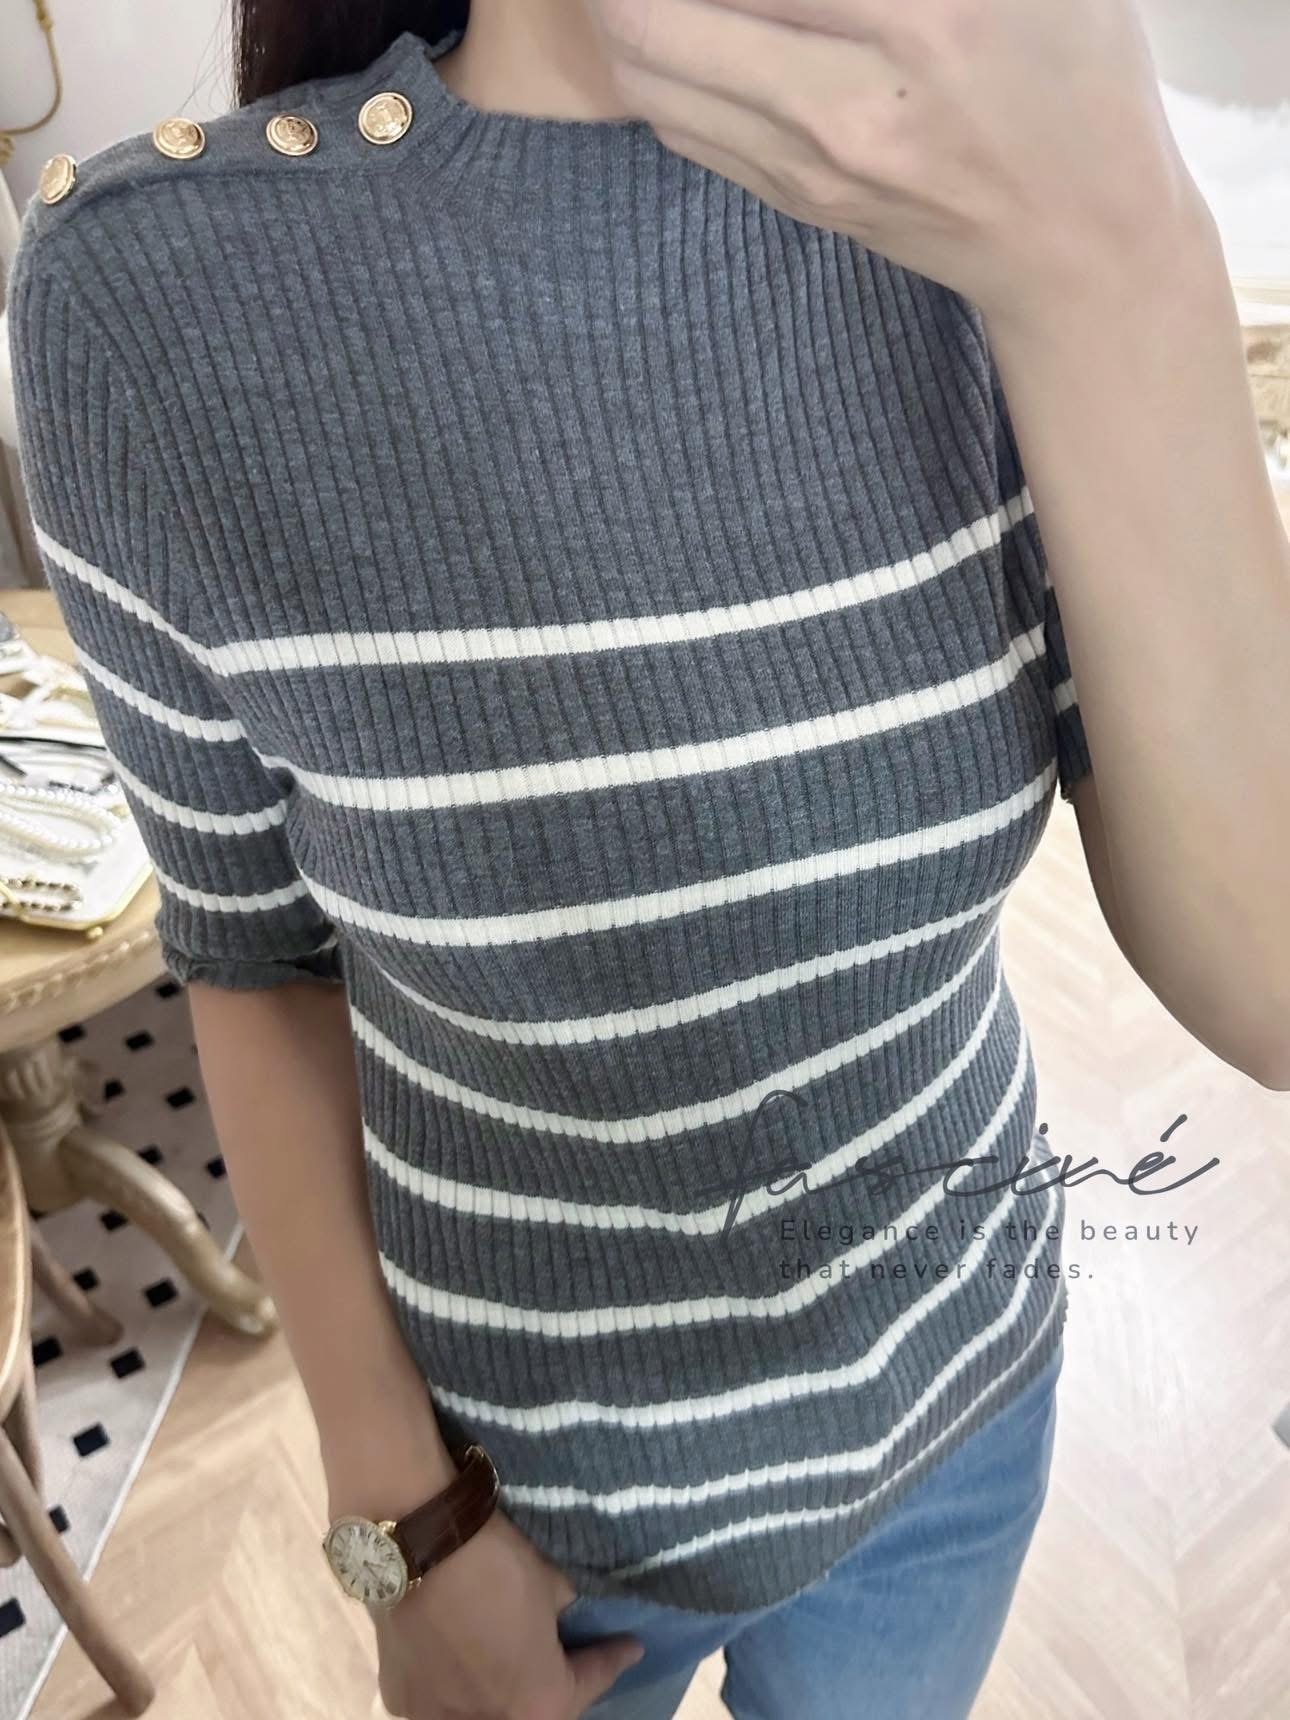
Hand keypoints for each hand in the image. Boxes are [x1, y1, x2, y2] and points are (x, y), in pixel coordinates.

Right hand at [372, 1509, 643, 1719]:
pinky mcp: (399, 1697)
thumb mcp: (552, 1582)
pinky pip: (437, 1700)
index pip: (588, 1685)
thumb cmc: (497, 1563)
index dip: (612, 1660)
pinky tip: (456, 1659)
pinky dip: (454, 1686)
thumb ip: (562, 1610)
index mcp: (540, 1704)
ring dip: (500, 1693)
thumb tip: (563, 1610)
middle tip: (568, 1660)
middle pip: (533, 1712)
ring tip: (506, 1665)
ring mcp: (437, 1717)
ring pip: (479, 1713)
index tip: (631, 1647)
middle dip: (556, 1688)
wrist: (419, 1542)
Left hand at [585, 0, 1203, 331]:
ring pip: (647, 72)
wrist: (1081, 243)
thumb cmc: (1073, 77)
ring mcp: (811, 165)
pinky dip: (653, 63)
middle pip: (656, 13)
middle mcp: (851, 101)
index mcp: (923, 15)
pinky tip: (674, 27)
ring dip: (622, 11)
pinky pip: (678, 123)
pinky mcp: (793, 200)